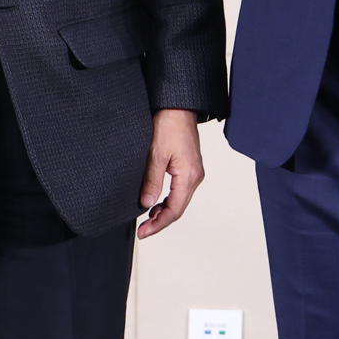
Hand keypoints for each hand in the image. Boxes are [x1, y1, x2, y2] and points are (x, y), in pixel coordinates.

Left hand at [138, 108, 204, 237]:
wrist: (178, 107)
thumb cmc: (170, 124)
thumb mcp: (156, 154)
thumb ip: (152, 181)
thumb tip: (147, 203)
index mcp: (189, 175)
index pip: (174, 210)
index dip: (158, 224)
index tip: (144, 231)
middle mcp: (195, 176)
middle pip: (179, 208)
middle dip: (160, 221)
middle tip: (143, 230)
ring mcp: (194, 172)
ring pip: (180, 200)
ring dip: (164, 211)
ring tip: (147, 218)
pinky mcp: (190, 167)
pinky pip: (180, 190)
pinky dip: (168, 200)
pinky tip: (157, 202)